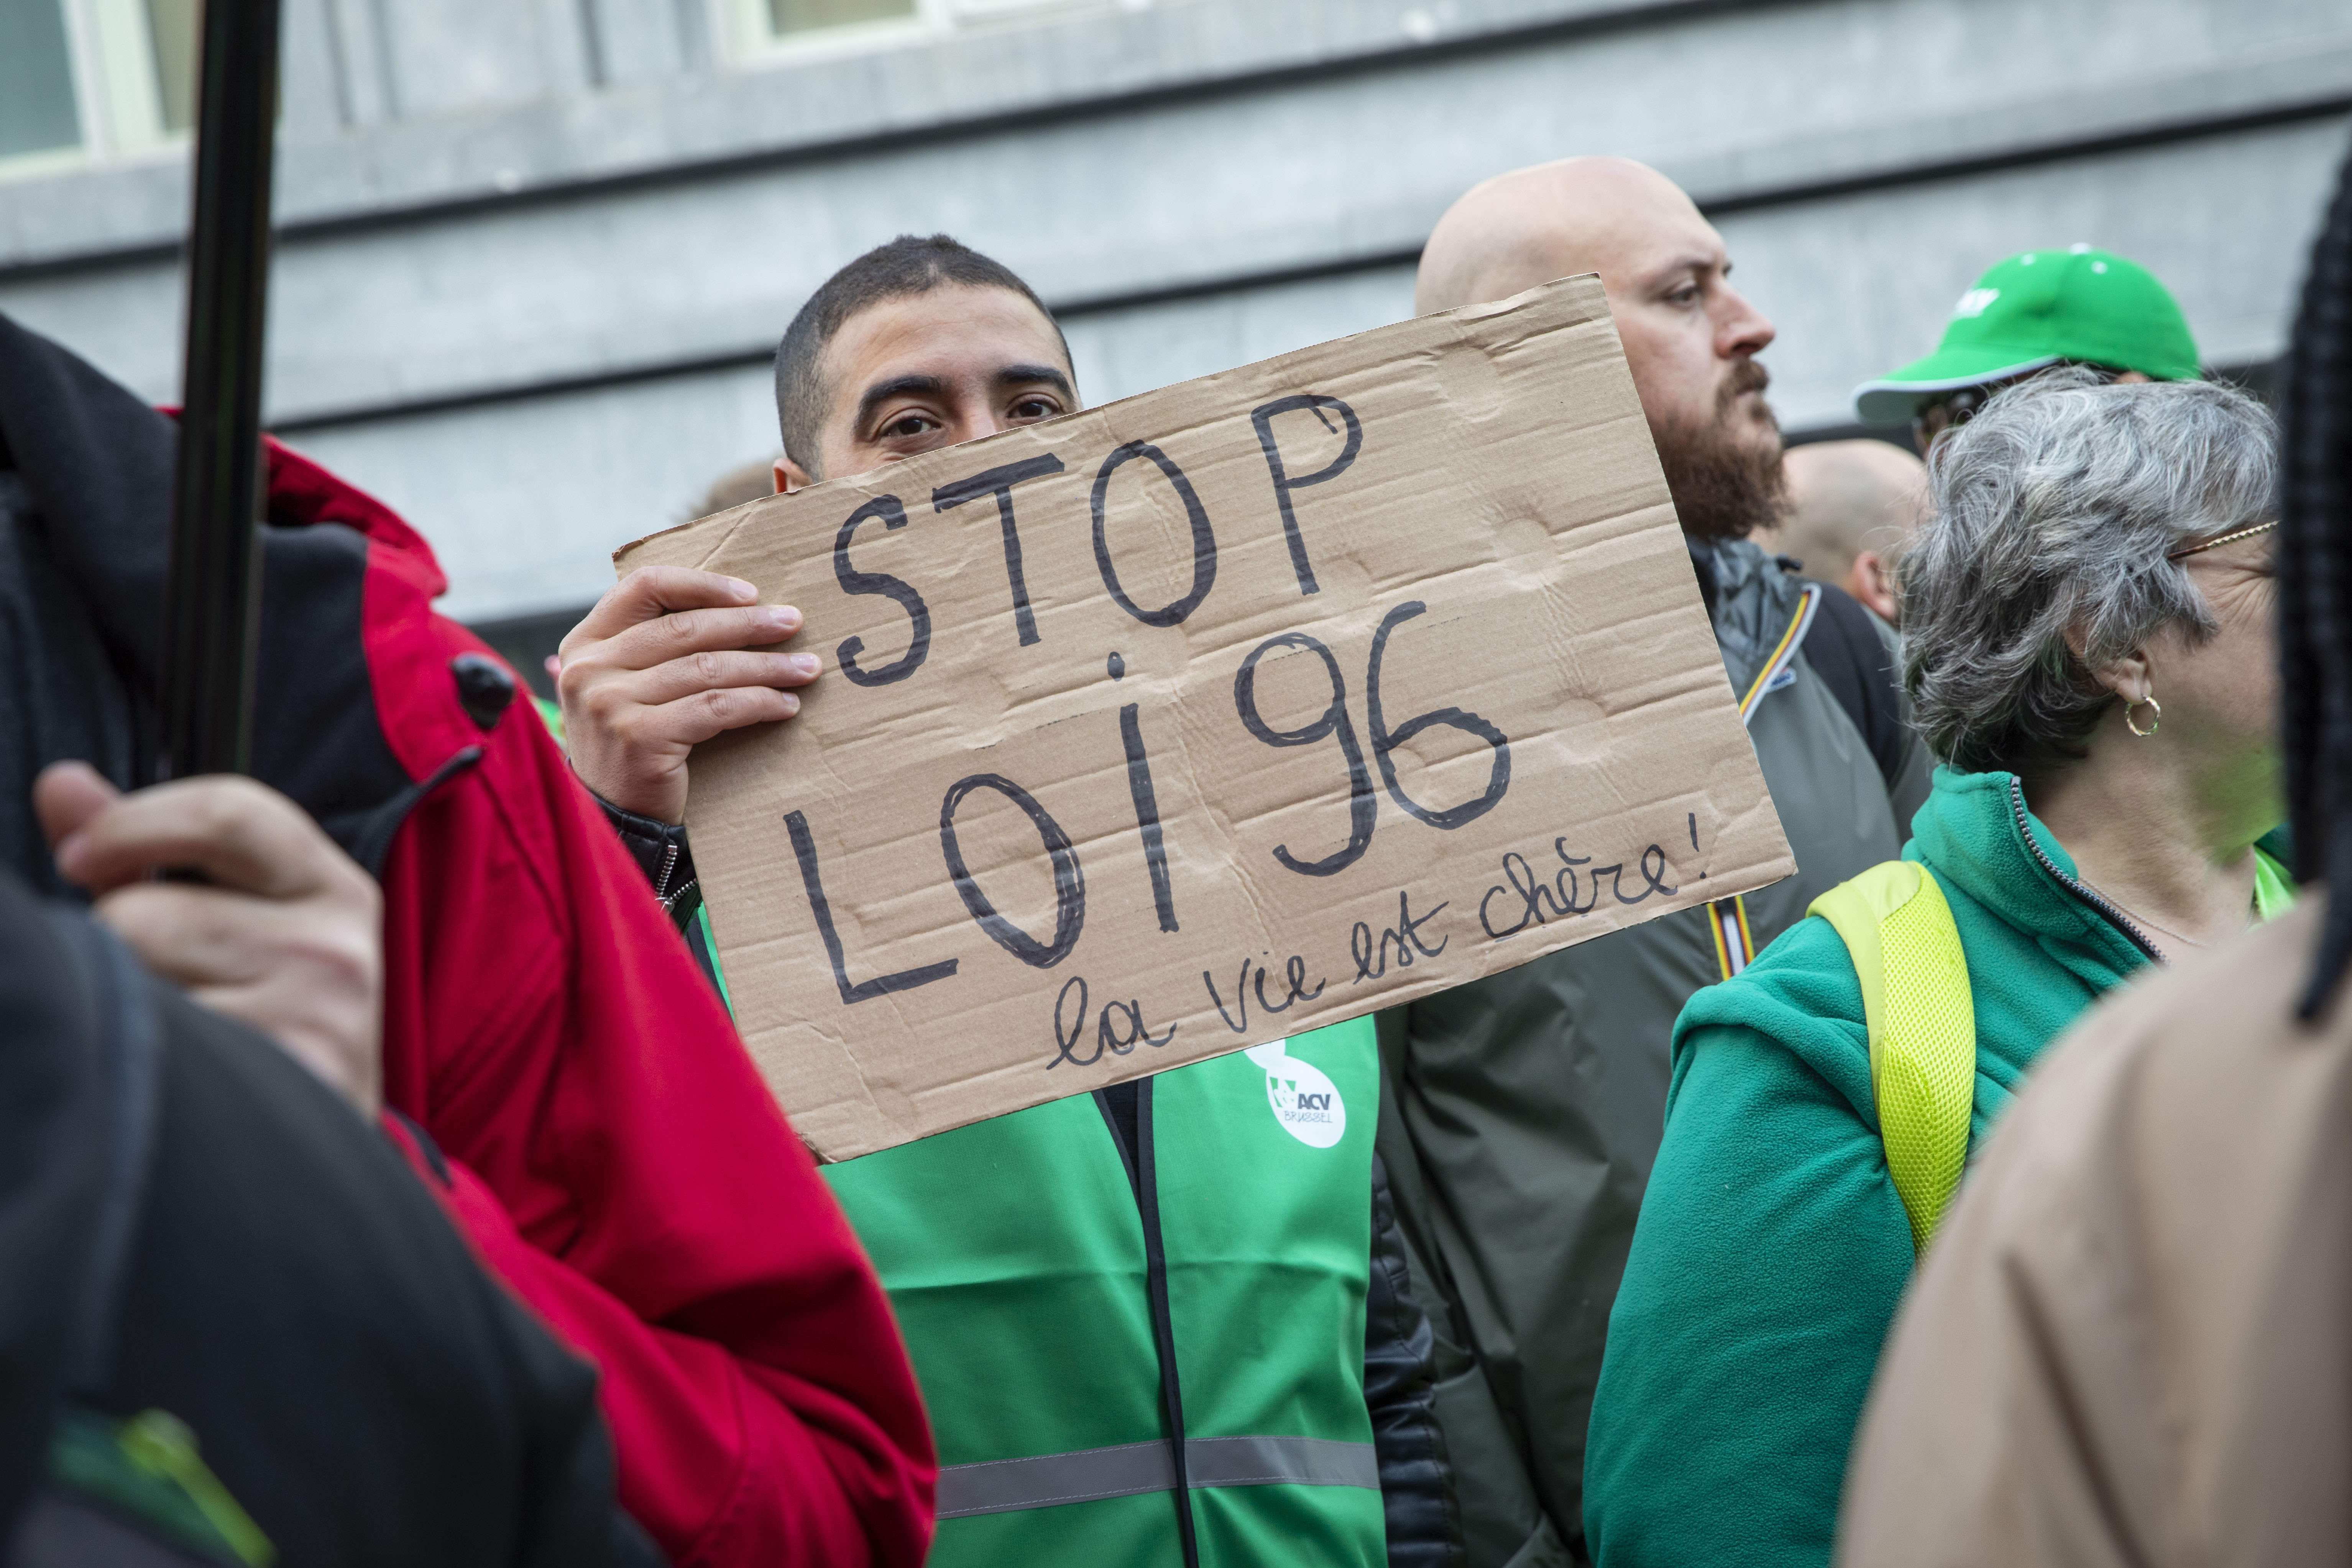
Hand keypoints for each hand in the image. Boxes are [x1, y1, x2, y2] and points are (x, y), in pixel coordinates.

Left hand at [36, 762, 383, 1118]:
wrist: (328, 1164)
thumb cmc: (270, 1021)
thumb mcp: (237, 917)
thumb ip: (146, 847)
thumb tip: (62, 785)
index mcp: (335, 889)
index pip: (230, 813)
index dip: (133, 825)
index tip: (83, 857)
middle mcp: (335, 951)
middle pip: (146, 914)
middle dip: (116, 947)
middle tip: (151, 982)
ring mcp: (313, 1022)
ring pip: (136, 984)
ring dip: (128, 1009)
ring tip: (176, 1034)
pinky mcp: (279, 1085)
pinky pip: (155, 1050)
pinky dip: (144, 1063)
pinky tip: (180, 1079)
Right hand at [556, 566, 816, 822]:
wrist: (613, 819)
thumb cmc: (633, 744)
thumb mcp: (626, 685)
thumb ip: (656, 647)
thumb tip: (739, 609)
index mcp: (585, 642)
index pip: (645, 587)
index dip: (703, 585)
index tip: (752, 594)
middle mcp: (590, 668)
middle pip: (686, 628)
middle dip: (749, 624)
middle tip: (794, 623)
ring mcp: (611, 702)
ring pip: (708, 668)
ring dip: (767, 667)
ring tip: (806, 669)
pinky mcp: (640, 738)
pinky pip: (716, 708)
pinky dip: (758, 702)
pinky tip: (786, 705)